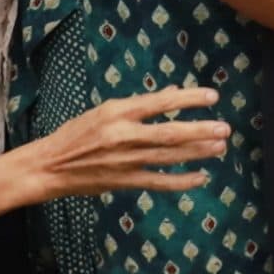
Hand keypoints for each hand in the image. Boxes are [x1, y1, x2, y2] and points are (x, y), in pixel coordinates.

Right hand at [21, 84, 227, 204]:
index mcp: (117, 112)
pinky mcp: (124, 182)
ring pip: (169, 157)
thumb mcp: (105, 111)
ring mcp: (124, 160)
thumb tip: (172, 92)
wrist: (48, 167)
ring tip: (220, 147)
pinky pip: (159, 182)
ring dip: (197, 153)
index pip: (160, 102)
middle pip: (169, 133)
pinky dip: (182, 181)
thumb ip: (139, 104)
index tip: (213, 96)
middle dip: (200, 130)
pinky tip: (201, 177)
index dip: (189, 99)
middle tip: (224, 128)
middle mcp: (123, 135)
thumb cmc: (77, 133)